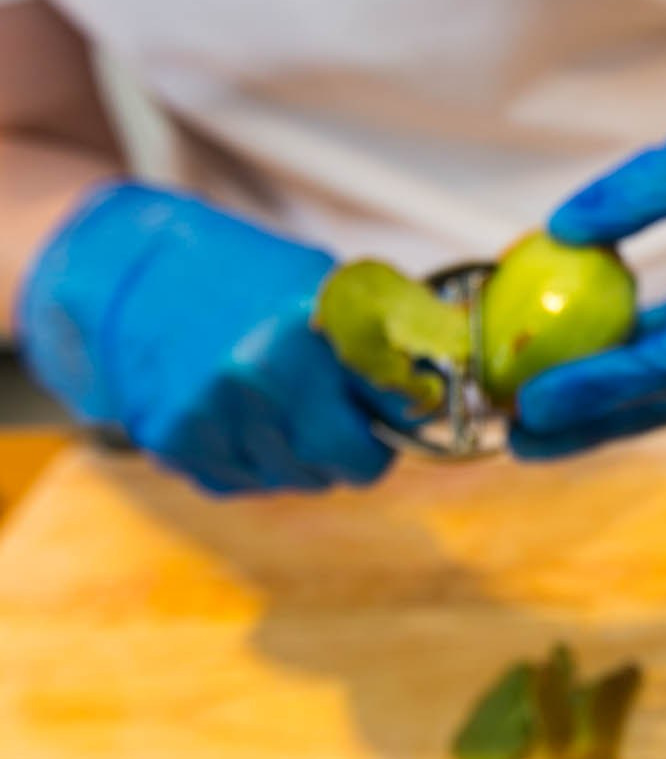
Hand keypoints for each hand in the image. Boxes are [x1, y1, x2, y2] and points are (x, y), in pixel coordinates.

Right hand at [15, 183, 394, 494]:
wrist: (134, 277)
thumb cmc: (245, 278)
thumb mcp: (323, 284)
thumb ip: (378, 338)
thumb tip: (439, 384)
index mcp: (304, 331)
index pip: (394, 408)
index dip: (409, 412)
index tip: (409, 407)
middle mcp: (257, 378)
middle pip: (350, 463)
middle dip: (361, 450)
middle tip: (349, 420)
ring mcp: (211, 416)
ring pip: (300, 478)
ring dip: (307, 455)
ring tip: (283, 404)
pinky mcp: (175, 444)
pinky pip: (248, 482)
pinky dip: (258, 460)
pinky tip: (243, 416)